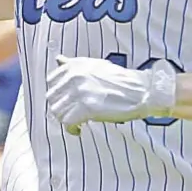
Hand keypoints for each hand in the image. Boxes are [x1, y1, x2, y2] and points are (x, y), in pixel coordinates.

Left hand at [47, 56, 176, 134]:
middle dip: (60, 108)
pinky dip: (71, 129)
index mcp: (74, 66)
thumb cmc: (120, 80)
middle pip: (52, 97)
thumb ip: (73, 65)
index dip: (58, 94)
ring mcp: (79, 91)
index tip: (66, 102)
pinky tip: (79, 130)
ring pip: (57, 111)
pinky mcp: (86, 107)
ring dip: (65, 119)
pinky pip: (67, 122)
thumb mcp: (93, 65)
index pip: (51, 81)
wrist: (140, 90)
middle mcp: (73, 76)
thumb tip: (58, 60)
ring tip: (76, 122)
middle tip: (71, 115)